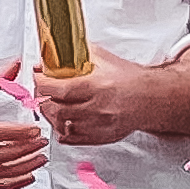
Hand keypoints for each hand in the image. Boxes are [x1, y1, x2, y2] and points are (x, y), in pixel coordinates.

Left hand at [32, 54, 169, 146]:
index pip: (58, 89)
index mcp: (97, 86)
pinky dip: (63, 131)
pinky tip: (64, 121)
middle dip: (43, 100)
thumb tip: (57, 49)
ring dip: (51, 116)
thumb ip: (80, 54)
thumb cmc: (129, 78)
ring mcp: (99, 126)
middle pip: (56, 110)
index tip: (37, 77)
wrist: (151, 98)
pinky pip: (73, 139)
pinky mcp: (101, 137)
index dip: (41, 83)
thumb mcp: (105, 59)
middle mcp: (97, 108)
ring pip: (62, 126)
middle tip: (41, 92)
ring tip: (51, 106)